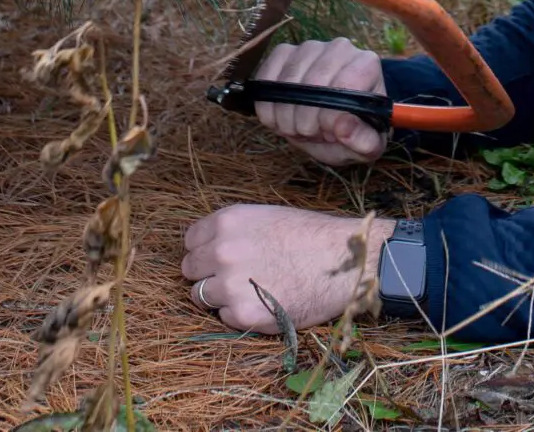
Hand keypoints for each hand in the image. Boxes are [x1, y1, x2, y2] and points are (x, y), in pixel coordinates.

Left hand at [181, 206, 395, 330]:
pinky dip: (239, 314)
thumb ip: (233, 231)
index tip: (217, 258)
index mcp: (228, 221)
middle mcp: (222, 250)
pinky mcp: (243, 314)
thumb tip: (208, 247)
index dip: (204, 250)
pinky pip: (224, 317)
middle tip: (233, 278)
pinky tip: (264, 302)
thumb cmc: (312, 237)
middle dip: (207, 273)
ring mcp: (230, 284)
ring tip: (249, 291)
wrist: (343, 263)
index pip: (190, 240)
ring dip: (220, 296)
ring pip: (200, 295)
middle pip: (189, 269)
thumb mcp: (266, 217)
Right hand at [250, 36, 387, 165]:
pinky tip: (279, 116)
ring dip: (286, 117)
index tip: (329, 134)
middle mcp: (340, 48)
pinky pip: (266, 78)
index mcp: (367, 65)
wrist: (332, 122)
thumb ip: (363, 141)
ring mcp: (310, 47)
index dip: (330, 118)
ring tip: (298, 126)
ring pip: (287, 83)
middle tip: (311, 133)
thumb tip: (343, 126)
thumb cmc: (352, 130)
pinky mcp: (284, 52)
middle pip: (313, 84)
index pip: (345, 86)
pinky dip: (267, 106)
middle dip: (306, 121)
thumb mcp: (365, 146)